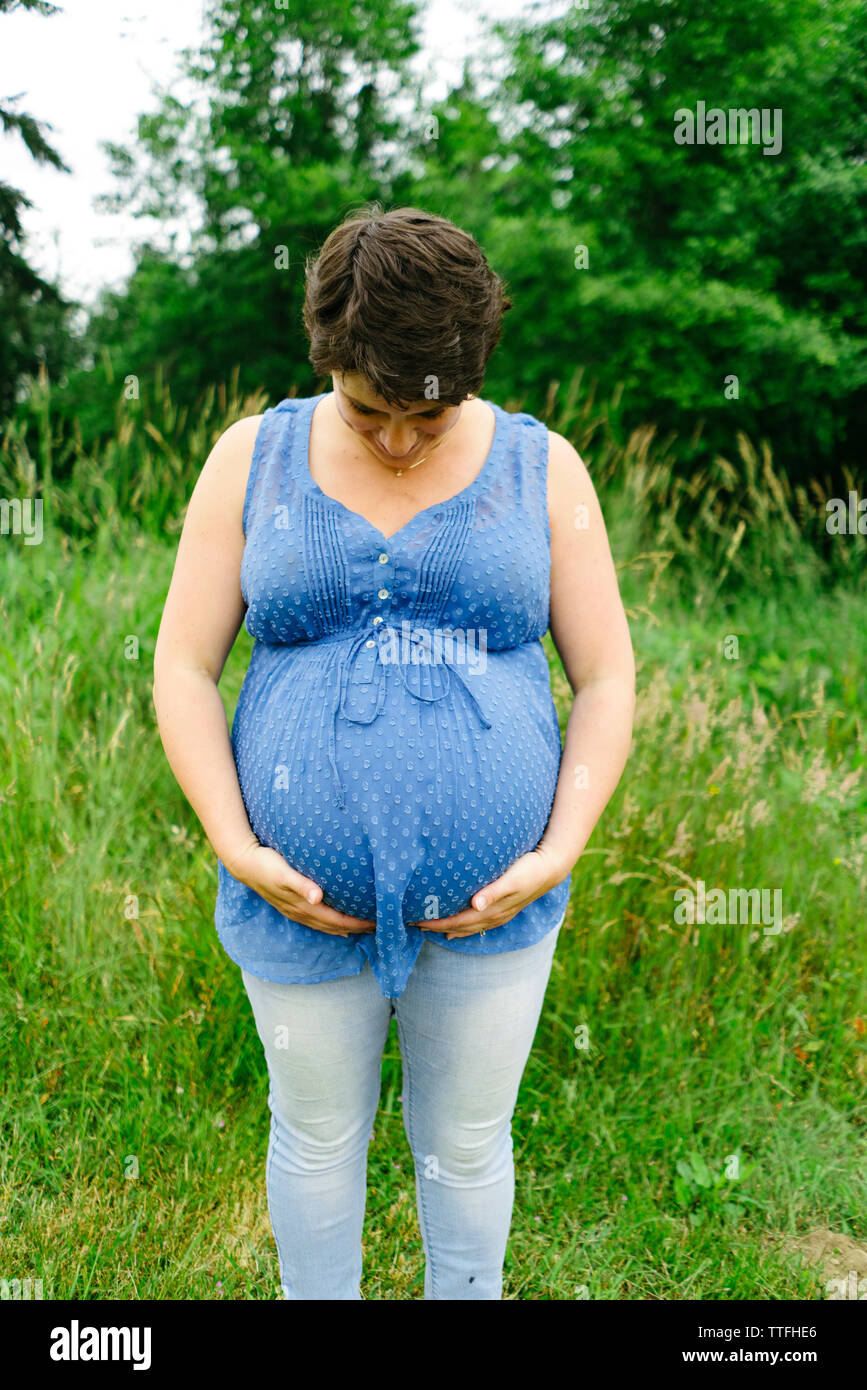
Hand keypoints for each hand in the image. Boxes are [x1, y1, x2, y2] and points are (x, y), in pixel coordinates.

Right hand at [224, 839, 374, 937]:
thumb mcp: (284, 872)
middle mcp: (300, 911)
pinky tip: (336, 924)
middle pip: (333, 925)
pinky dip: (329, 924)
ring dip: (343, 928)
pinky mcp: (290, 904)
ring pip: (324, 925)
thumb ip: (301, 884)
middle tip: (377, 927)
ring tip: (362, 929)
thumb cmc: (266, 864)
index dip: (356, 923)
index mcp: (302, 905)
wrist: (243, 862)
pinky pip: (315, 920)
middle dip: (355, 928)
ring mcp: (294, 910)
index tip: (375, 923)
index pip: (335, 919)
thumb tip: (318, 898)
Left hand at [410, 844, 569, 939]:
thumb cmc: (529, 869)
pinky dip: (464, 927)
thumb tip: (475, 905)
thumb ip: (493, 891)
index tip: (418, 921)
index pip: (458, 921)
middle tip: (415, 924)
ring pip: (468, 927)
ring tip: (430, 928)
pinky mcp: (503, 909)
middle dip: (437, 927)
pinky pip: (478, 923)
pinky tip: (456, 929)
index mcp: (493, 910)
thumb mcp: (512, 878)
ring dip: (449, 928)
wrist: (551, 868)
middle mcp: (494, 916)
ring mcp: (500, 914)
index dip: (437, 923)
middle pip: (460, 926)